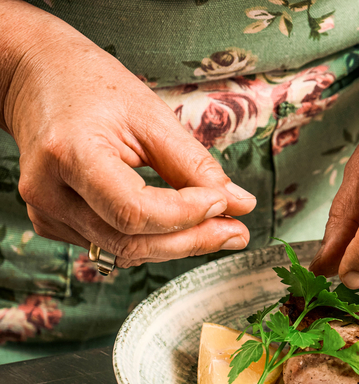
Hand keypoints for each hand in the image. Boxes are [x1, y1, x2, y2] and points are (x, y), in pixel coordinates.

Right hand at [2, 6, 255, 266]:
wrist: (38, 78)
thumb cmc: (90, 87)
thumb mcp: (151, 115)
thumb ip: (195, 165)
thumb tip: (240, 204)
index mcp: (69, 153)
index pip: (134, 210)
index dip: (186, 215)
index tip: (225, 203)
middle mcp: (49, 191)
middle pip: (131, 240)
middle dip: (192, 240)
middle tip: (237, 232)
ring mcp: (47, 212)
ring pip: (124, 251)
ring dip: (178, 245)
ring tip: (221, 229)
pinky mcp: (53, 223)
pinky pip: (112, 245)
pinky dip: (152, 241)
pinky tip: (178, 226)